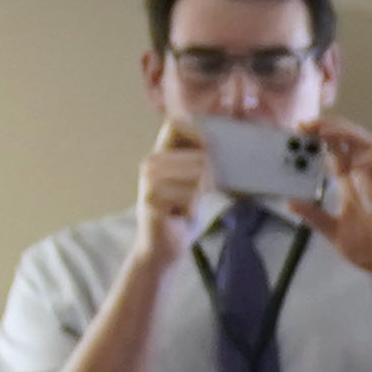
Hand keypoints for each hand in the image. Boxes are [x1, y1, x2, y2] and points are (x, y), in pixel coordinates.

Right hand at [132, 118, 208, 259]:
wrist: (163, 248)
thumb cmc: (181, 213)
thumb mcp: (194, 182)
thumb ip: (201, 161)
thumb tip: (222, 140)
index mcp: (161, 155)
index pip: (177, 123)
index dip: (199, 125)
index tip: (216, 140)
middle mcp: (151, 164)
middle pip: (200, 155)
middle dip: (211, 175)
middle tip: (200, 193)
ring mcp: (149, 180)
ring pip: (199, 174)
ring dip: (202, 193)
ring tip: (188, 204)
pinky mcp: (152, 198)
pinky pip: (191, 193)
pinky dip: (194, 206)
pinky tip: (181, 214)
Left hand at [305, 118, 371, 285]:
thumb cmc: (368, 249)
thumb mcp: (332, 231)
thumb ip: (314, 216)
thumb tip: (290, 203)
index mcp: (349, 184)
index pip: (335, 151)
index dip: (320, 138)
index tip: (299, 129)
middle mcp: (363, 177)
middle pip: (351, 141)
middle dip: (331, 128)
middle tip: (306, 124)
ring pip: (369, 144)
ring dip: (348, 134)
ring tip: (325, 132)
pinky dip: (371, 157)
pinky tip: (353, 161)